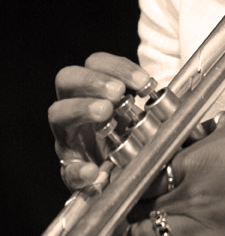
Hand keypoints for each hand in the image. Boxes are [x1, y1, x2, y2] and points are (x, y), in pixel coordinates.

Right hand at [48, 52, 150, 189]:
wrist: (123, 170)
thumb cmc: (132, 132)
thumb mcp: (142, 111)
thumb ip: (146, 98)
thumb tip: (155, 87)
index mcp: (94, 89)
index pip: (96, 63)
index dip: (118, 67)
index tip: (143, 80)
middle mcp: (75, 107)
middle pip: (67, 78)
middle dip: (93, 80)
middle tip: (117, 92)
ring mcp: (68, 137)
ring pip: (58, 113)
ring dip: (81, 108)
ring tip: (105, 112)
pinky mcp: (69, 170)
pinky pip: (67, 169)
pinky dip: (78, 170)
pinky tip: (93, 172)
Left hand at [123, 109, 224, 235]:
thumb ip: (209, 125)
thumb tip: (196, 127)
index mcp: (191, 162)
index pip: (142, 171)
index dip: (131, 175)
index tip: (129, 177)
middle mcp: (188, 196)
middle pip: (138, 204)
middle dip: (130, 204)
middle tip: (129, 203)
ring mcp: (198, 227)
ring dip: (134, 233)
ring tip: (134, 230)